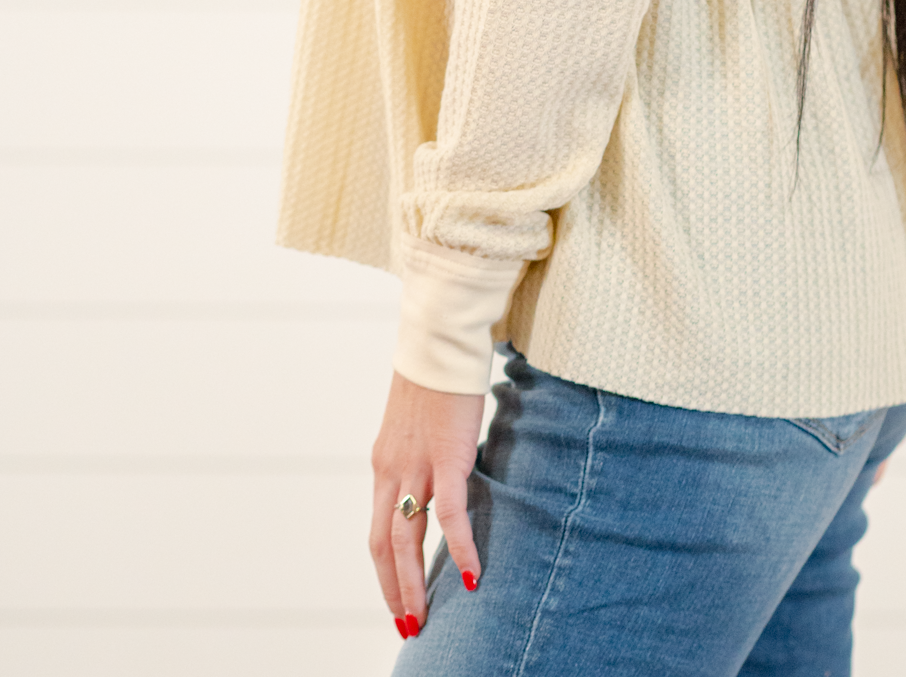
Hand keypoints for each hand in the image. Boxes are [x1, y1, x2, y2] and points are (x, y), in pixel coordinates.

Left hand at [370, 372, 485, 635]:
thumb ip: (420, 456)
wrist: (438, 338)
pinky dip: (459, 547)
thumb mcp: (417, 424)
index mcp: (384, 464)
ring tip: (424, 616)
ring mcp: (417, 465)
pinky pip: (451, 514)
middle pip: (384, 545)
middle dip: (394, 590)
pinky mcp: (448, 457)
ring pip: (406, 538)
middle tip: (408, 624)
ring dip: (414, 583)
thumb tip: (436, 478)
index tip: (395, 599)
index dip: (383, 570)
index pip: (377, 530)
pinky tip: (470, 574)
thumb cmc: (434, 376)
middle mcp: (391, 471)